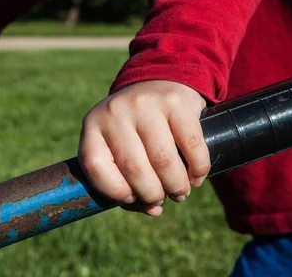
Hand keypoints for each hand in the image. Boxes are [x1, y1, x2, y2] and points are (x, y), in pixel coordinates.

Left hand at [78, 80, 209, 215]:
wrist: (160, 81)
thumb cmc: (136, 129)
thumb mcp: (119, 146)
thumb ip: (128, 182)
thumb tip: (153, 209)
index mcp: (93, 125)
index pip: (94, 166)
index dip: (114, 191)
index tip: (131, 197)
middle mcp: (115, 111)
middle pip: (134, 168)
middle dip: (152, 194)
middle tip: (163, 198)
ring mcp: (145, 103)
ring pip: (163, 160)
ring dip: (176, 186)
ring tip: (180, 192)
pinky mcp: (175, 101)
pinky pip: (191, 145)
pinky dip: (198, 169)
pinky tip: (196, 176)